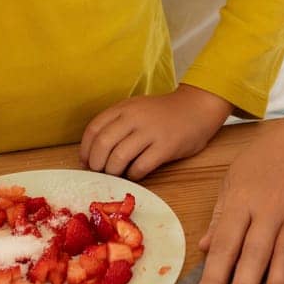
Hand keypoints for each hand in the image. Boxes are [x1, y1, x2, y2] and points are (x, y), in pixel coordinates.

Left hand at [80, 84, 231, 179]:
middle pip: (103, 144)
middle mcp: (135, 118)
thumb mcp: (137, 109)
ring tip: (116, 174)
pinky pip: (140, 167)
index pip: (94, 129)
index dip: (85, 149)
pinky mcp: (165, 147)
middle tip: (99, 171)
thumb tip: (95, 152)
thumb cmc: (163, 113)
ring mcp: (151, 132)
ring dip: (113, 171)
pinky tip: (135, 174)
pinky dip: (133, 175)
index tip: (86, 161)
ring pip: (119, 157)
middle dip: (96, 163)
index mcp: (124, 107)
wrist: (197, 108)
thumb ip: (118, 124)